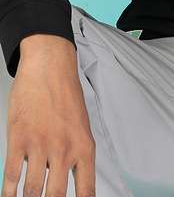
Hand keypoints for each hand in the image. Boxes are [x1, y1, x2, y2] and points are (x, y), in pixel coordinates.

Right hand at [1, 36, 95, 196]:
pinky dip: (9, 192)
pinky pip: (12, 176)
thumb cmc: (66, 95)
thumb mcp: (82, 126)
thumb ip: (77, 154)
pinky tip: (9, 196)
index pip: (86, 191)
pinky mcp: (19, 139)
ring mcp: (41, 145)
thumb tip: (73, 180)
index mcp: (84, 147)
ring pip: (32, 191)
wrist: (50, 68)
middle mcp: (64, 149)